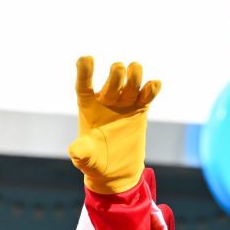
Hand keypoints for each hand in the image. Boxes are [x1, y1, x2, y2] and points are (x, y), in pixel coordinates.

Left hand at [68, 57, 160, 194]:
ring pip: (130, 83)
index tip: (86, 58)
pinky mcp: (140, 109)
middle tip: (118, 69)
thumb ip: (81, 152)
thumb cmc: (94, 161)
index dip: (84, 71)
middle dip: (116, 74)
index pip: (84, 84)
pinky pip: (146, 95)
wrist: (115, 170)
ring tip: (135, 69)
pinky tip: (155, 84)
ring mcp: (124, 103)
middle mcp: (106, 100)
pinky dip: (151, 89)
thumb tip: (75, 150)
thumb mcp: (85, 159)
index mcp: (88, 107)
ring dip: (134, 74)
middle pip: (112, 81)